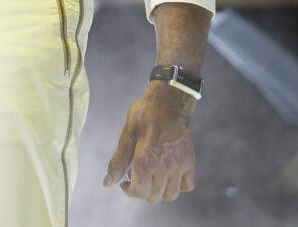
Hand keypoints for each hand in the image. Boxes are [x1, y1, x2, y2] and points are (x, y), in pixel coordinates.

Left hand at [104, 82, 196, 202]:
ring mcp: (180, 167)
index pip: (139, 192)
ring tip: (151, 176)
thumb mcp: (126, 135)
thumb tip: (107, 183)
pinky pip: (187, 186)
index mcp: (146, 161)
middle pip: (154, 196)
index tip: (124, 183)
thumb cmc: (144, 114)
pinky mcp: (190, 162)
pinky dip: (177, 186)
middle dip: (142, 191)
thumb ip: (118, 161)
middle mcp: (164, 168)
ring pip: (171, 195)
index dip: (129, 191)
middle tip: (136, 175)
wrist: (169, 102)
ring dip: (159, 192)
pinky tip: (168, 175)